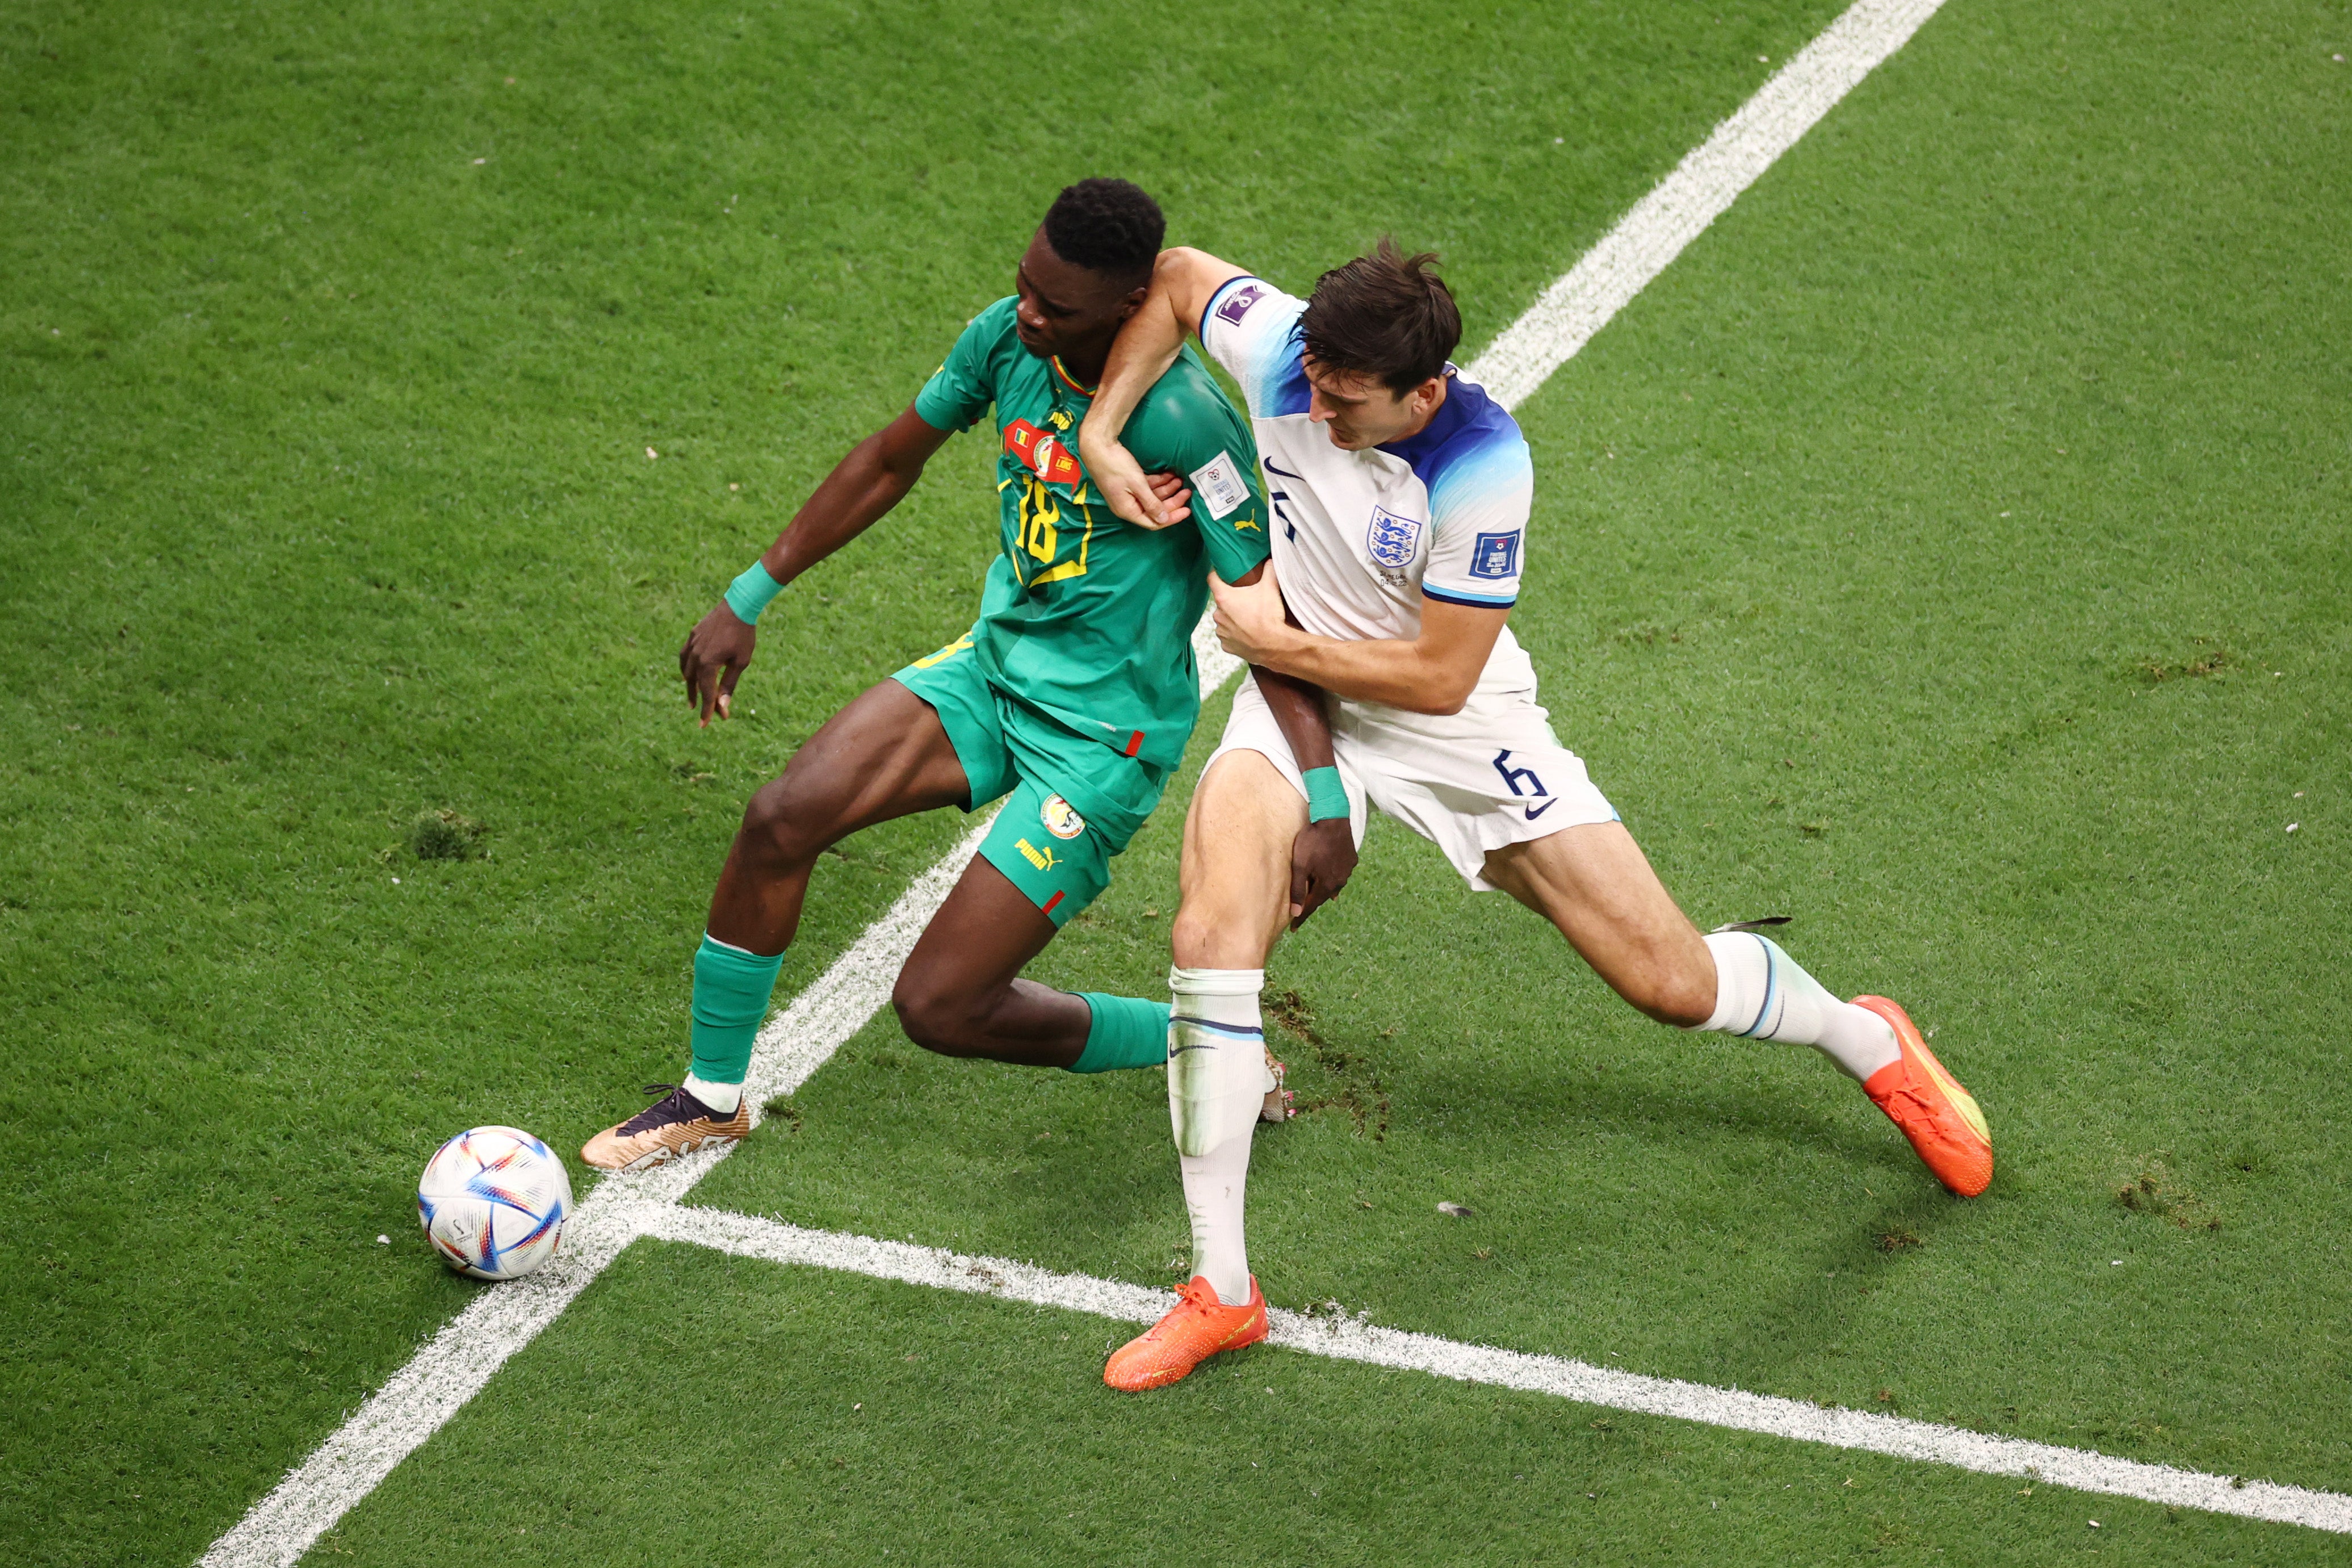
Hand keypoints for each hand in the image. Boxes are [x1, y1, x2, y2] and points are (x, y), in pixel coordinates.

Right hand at [679, 601, 756, 726]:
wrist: (737, 606)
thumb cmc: (743, 635)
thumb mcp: (740, 662)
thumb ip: (729, 684)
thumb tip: (722, 706)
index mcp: (707, 664)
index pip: (707, 693)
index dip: (708, 710)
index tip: (705, 725)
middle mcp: (695, 656)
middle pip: (695, 685)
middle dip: (701, 700)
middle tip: (705, 714)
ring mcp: (691, 645)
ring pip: (686, 671)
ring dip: (690, 686)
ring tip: (695, 697)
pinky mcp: (692, 636)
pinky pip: (684, 657)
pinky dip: (686, 668)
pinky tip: (689, 673)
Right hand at [1078, 431, 1187, 528]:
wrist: (1098, 446)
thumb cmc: (1116, 466)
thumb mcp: (1137, 485)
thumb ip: (1152, 503)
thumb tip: (1163, 519)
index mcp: (1128, 510)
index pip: (1154, 522)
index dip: (1172, 517)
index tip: (1187, 510)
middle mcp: (1128, 505)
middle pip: (1155, 509)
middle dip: (1173, 501)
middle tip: (1187, 491)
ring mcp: (1128, 494)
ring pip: (1153, 496)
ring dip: (1167, 489)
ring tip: (1180, 479)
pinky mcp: (1129, 483)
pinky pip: (1147, 487)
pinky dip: (1158, 482)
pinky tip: (1169, 475)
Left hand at [1209, 564, 1292, 664]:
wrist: (1274, 646)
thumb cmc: (1269, 617)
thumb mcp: (1270, 588)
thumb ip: (1269, 570)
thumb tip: (1270, 560)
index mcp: (1224, 598)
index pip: (1212, 579)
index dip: (1216, 573)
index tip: (1221, 572)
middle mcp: (1218, 615)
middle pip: (1222, 601)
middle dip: (1232, 600)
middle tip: (1248, 600)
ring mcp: (1221, 632)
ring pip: (1225, 620)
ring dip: (1233, 618)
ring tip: (1250, 619)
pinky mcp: (1226, 646)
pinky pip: (1229, 636)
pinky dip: (1236, 634)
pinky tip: (1248, 633)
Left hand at [1287, 816, 1356, 928]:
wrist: (1333, 819)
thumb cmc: (1312, 841)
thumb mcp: (1300, 865)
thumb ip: (1297, 889)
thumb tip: (1295, 912)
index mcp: (1326, 884)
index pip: (1311, 906)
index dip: (1301, 917)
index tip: (1294, 928)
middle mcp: (1340, 881)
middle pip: (1322, 896)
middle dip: (1311, 903)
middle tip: (1302, 911)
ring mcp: (1348, 870)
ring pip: (1333, 886)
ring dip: (1323, 891)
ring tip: (1317, 897)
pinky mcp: (1352, 859)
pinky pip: (1341, 873)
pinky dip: (1333, 878)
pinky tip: (1332, 878)